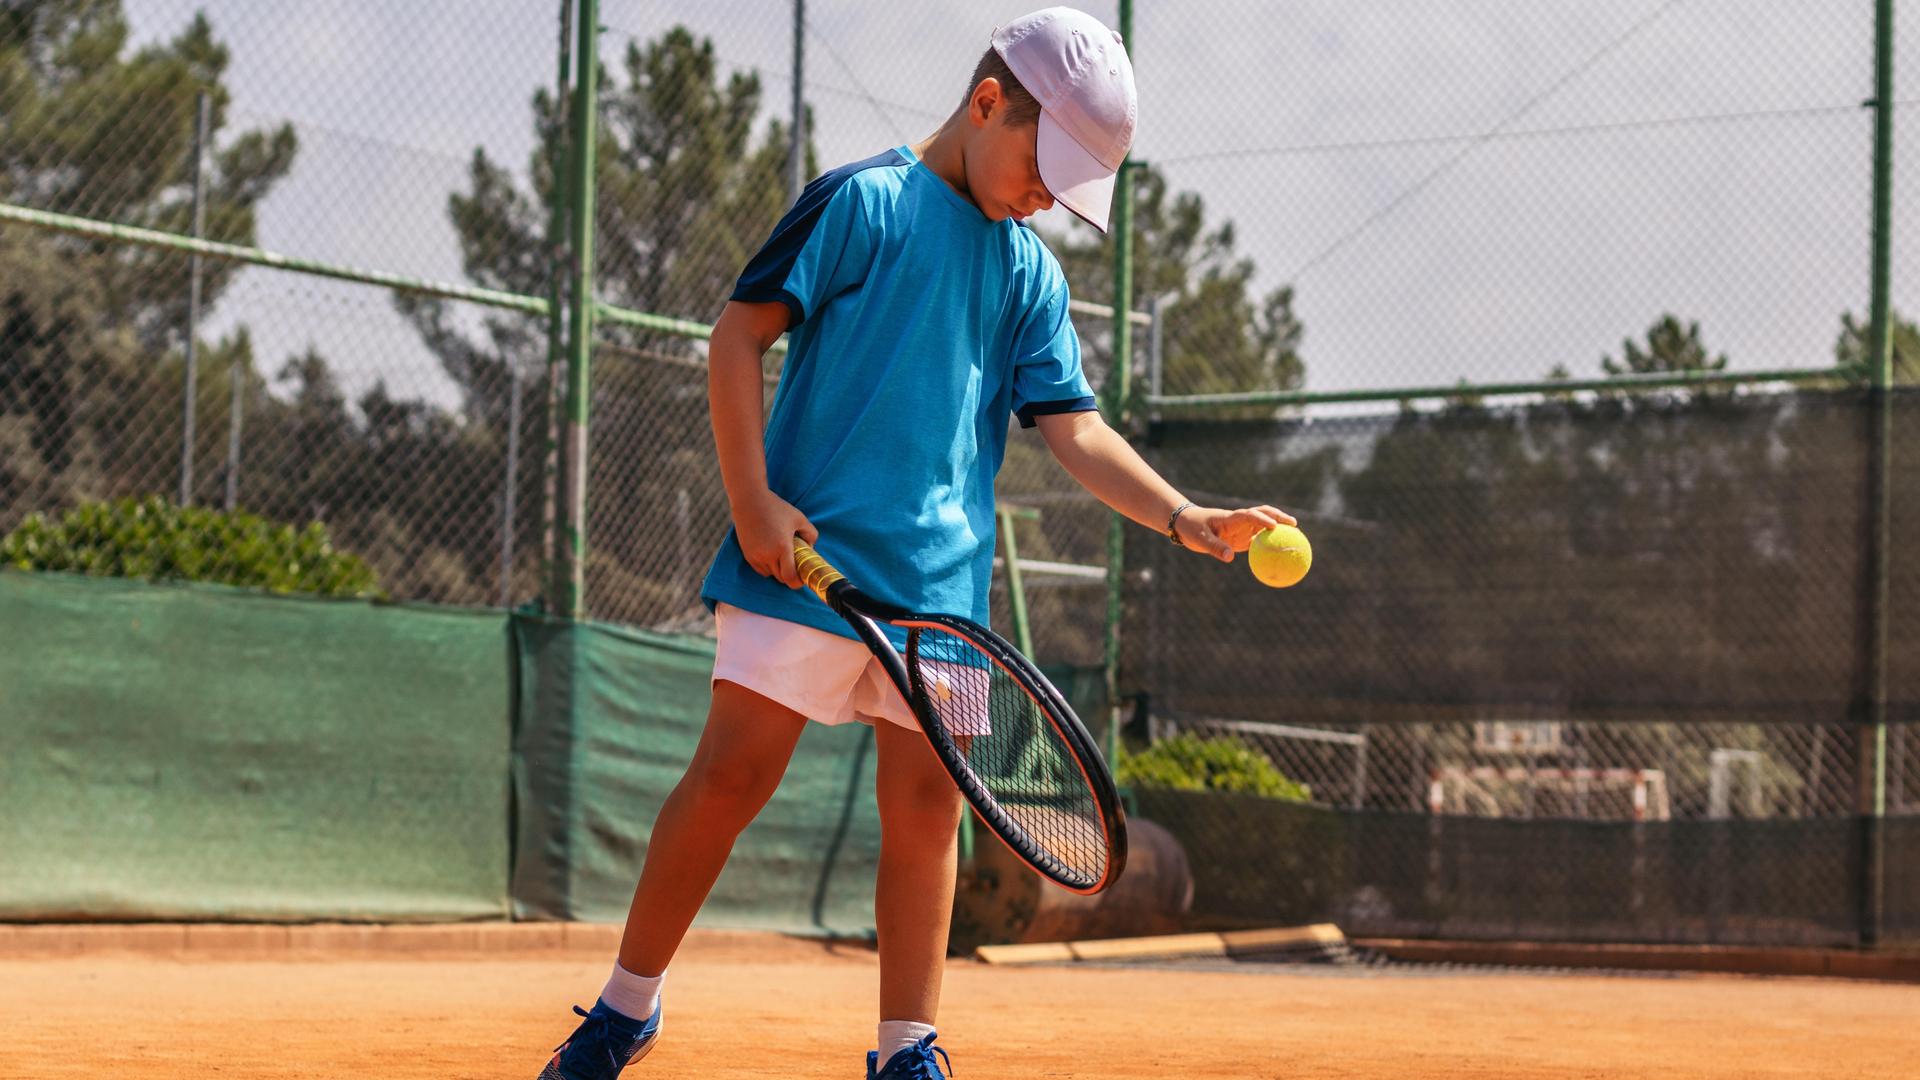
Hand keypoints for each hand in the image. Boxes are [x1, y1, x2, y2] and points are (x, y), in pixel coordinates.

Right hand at [732, 488, 817, 588]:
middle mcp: (768, 555)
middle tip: (796, 564)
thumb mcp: (799, 518)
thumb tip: (812, 548)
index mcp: (782, 547)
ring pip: (770, 574)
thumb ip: (811, 534)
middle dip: (790, 574)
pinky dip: (767, 567)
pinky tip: (772, 554)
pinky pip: (760, 570)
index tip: (802, 577)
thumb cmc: (776, 508)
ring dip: (778, 570)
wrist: (750, 501)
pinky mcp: (747, 555)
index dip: (798, 582)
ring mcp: (756, 556)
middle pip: (781, 578)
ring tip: (783, 556)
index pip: (790, 578)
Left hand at [1174, 504, 1296, 563]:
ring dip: (1280, 529)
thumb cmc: (1192, 528)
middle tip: (1294, 525)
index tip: (1273, 527)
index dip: (1262, 519)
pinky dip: (1272, 545)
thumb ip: (1215, 547)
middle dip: (1279, 517)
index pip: (1250, 515)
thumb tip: (1230, 558)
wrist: (1187, 524)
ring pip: (1265, 526)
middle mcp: (1240, 520)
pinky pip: (1260, 541)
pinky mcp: (1242, 537)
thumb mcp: (1200, 539)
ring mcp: (1243, 528)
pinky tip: (1282, 554)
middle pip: (1264, 514)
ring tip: (1296, 538)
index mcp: (1231, 517)